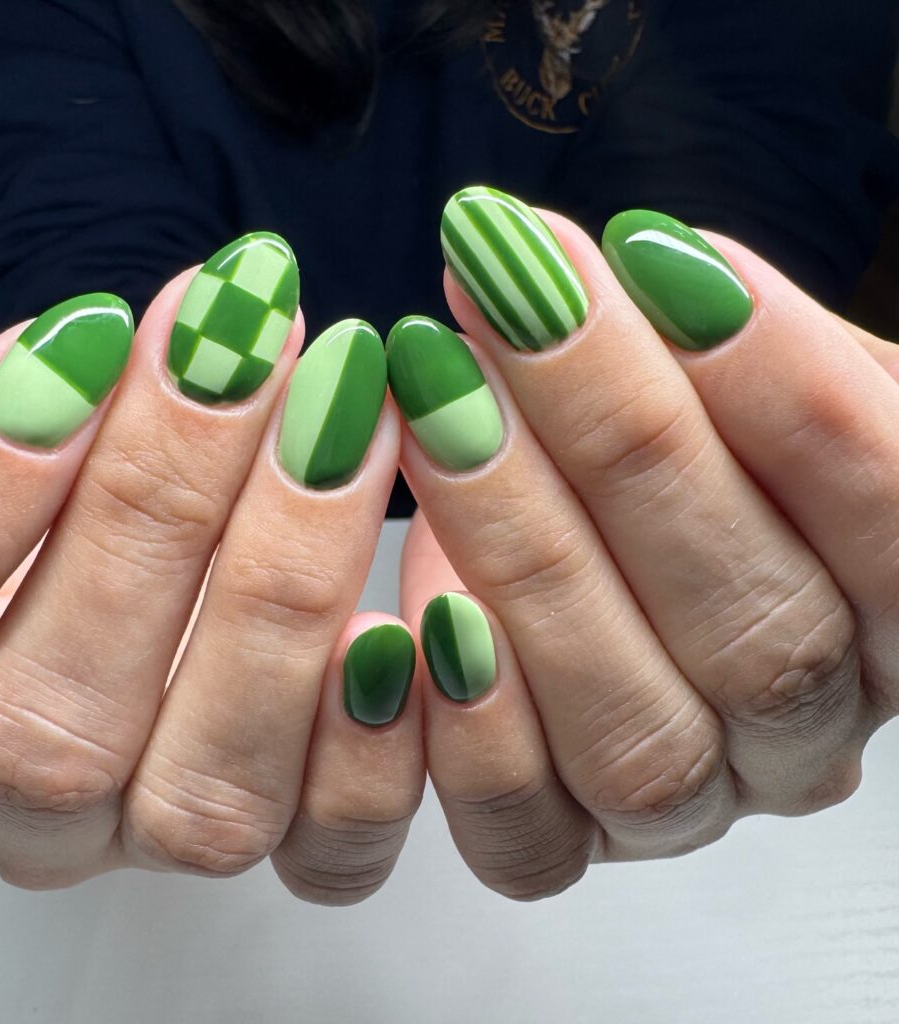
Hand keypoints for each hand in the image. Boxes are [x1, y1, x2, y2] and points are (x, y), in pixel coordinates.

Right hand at [0, 237, 422, 900]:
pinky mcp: (288, 842)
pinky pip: (333, 851)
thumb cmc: (44, 504)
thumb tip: (75, 366)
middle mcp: (28, 809)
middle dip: (155, 509)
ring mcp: (160, 836)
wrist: (132, 566)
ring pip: (210, 791)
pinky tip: (404, 610)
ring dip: (285, 586)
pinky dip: (374, 746)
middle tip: (236, 348)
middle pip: (58, 722)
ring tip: (345, 414)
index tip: (78, 341)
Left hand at [394, 190, 898, 899]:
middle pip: (753, 627)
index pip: (892, 521)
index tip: (662, 260)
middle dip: (624, 444)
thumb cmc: (686, 447)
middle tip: (515, 300)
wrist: (596, 537)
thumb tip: (666, 280)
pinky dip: (475, 737)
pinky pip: (530, 842)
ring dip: (526, 558)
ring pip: (634, 733)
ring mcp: (685, 802)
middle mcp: (803, 730)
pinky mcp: (563, 839)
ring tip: (435, 404)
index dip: (789, 395)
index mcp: (895, 615)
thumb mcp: (746, 378)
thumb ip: (744, 350)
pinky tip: (417, 614)